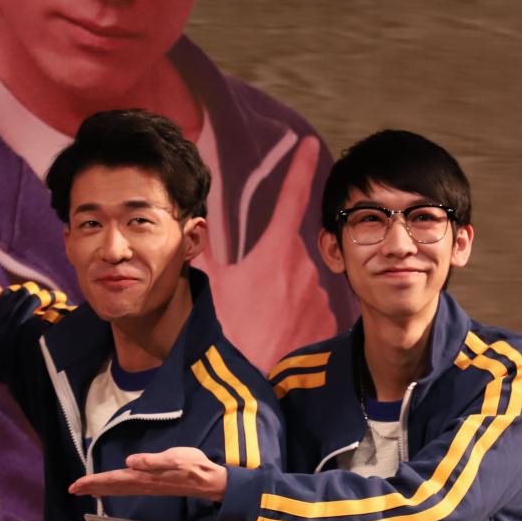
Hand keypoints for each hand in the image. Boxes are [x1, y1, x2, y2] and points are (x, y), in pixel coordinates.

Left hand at [68, 447, 226, 500]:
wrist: (209, 481)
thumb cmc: (193, 467)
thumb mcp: (174, 459)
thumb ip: (152, 461)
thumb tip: (129, 462)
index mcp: (144, 477)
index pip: (113, 479)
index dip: (94, 482)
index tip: (76, 485)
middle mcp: (143, 483)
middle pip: (112, 486)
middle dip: (91, 487)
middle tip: (71, 489)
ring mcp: (147, 485)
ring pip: (118, 488)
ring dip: (100, 488)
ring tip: (83, 489)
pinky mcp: (152, 484)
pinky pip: (126, 487)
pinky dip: (113, 488)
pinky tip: (109, 488)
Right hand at [195, 136, 336, 371]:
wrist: (255, 376)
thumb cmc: (231, 329)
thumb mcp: (214, 283)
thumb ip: (204, 249)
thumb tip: (192, 224)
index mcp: (274, 250)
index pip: (291, 196)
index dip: (302, 166)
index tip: (310, 145)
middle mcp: (302, 263)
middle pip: (295, 245)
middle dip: (280, 261)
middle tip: (261, 291)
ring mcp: (319, 288)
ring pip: (305, 275)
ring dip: (290, 288)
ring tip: (271, 316)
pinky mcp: (329, 313)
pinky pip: (316, 300)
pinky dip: (302, 309)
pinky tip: (286, 327)